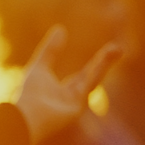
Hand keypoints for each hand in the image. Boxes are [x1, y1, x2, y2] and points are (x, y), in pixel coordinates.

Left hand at [13, 25, 121, 144]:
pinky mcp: (78, 108)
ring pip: (93, 79)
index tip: (108, 52)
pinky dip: (96, 71)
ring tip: (118, 48)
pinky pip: (88, 86)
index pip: (83, 76)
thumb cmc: (29, 94)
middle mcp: (72, 99)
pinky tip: (105, 58)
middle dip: (105, 62)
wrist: (24, 116)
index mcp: (63, 92)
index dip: (96, 64)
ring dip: (105, 64)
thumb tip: (61, 28)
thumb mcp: (40, 67)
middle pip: (92, 77)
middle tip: (119, 48)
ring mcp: (76, 105)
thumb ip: (50, 50)